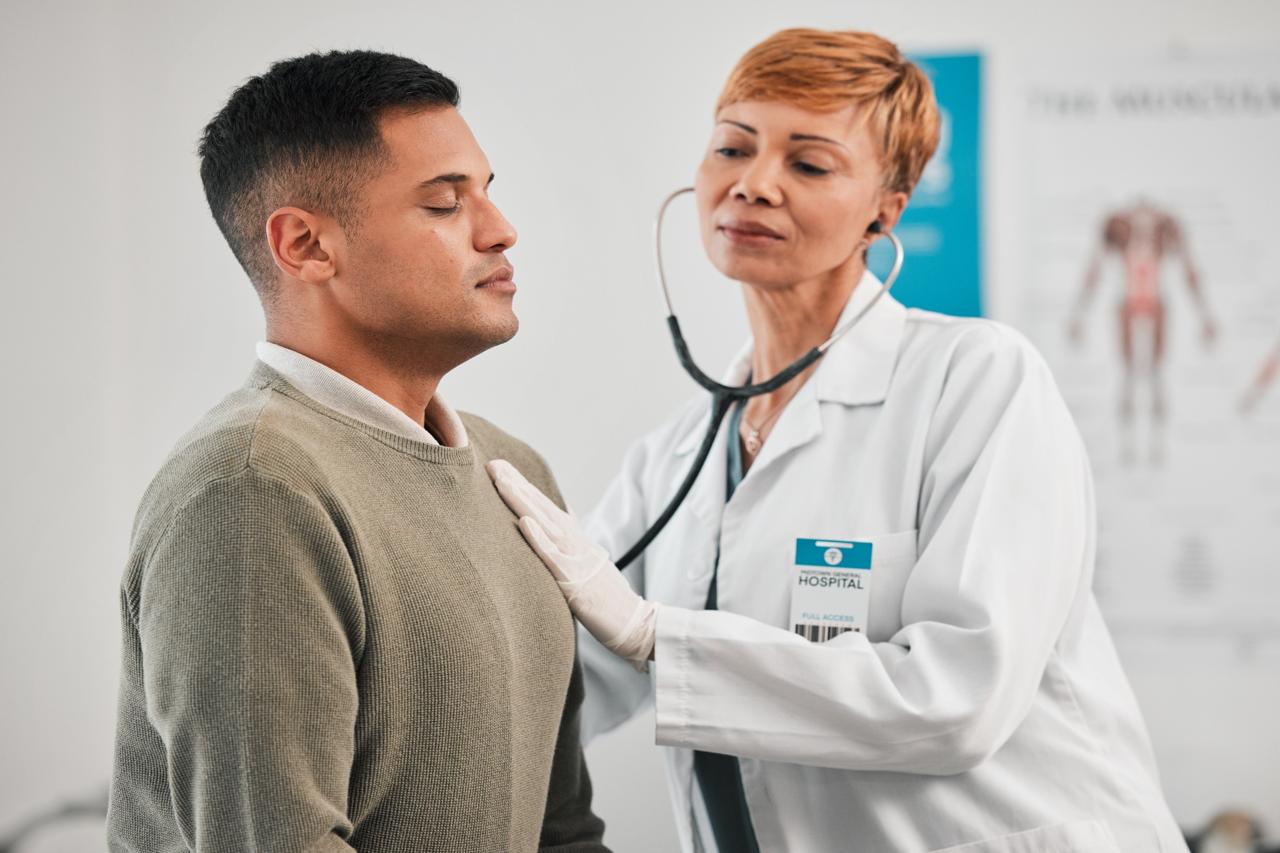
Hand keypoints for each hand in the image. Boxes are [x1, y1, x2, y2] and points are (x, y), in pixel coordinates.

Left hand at [486, 459, 657, 667]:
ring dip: (523, 501)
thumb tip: (566, 514)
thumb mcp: (590, 560)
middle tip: (493, 464)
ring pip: (545, 523)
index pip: (545, 506)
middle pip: (542, 507)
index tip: (501, 468)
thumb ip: (574, 539)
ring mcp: (575, 559)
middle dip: (517, 485)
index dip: (524, 486)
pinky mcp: (574, 581)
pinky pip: (553, 557)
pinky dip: (539, 538)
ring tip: (503, 481)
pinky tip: (524, 522)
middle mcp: (574, 542)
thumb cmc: (608, 596)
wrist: (634, 621)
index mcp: (575, 538)